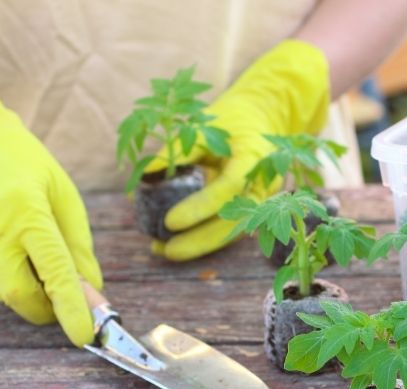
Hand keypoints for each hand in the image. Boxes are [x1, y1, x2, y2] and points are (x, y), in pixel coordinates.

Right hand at [0, 63, 101, 345]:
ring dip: (27, 288)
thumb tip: (92, 290)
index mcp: (27, 212)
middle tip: (62, 301)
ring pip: (2, 289)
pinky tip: (8, 240)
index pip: (54, 271)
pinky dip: (6, 271)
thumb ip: (78, 247)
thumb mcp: (64, 195)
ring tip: (33, 254)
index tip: (84, 336)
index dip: (71, 308)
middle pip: (20, 295)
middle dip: (45, 309)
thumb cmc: (25, 163)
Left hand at [148, 39, 330, 260]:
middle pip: (235, 221)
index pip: (229, 187)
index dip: (200, 207)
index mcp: (253, 157)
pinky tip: (176, 243)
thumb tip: (142, 178)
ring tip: (163, 250)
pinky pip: (228, 228)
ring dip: (199, 245)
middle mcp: (262, 184)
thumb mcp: (204, 127)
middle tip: (166, 251)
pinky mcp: (252, 209)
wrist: (264, 120)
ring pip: (232, 232)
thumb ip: (177, 151)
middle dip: (200, 241)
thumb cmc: (231, 120)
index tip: (169, 221)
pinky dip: (204, 238)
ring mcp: (261, 200)